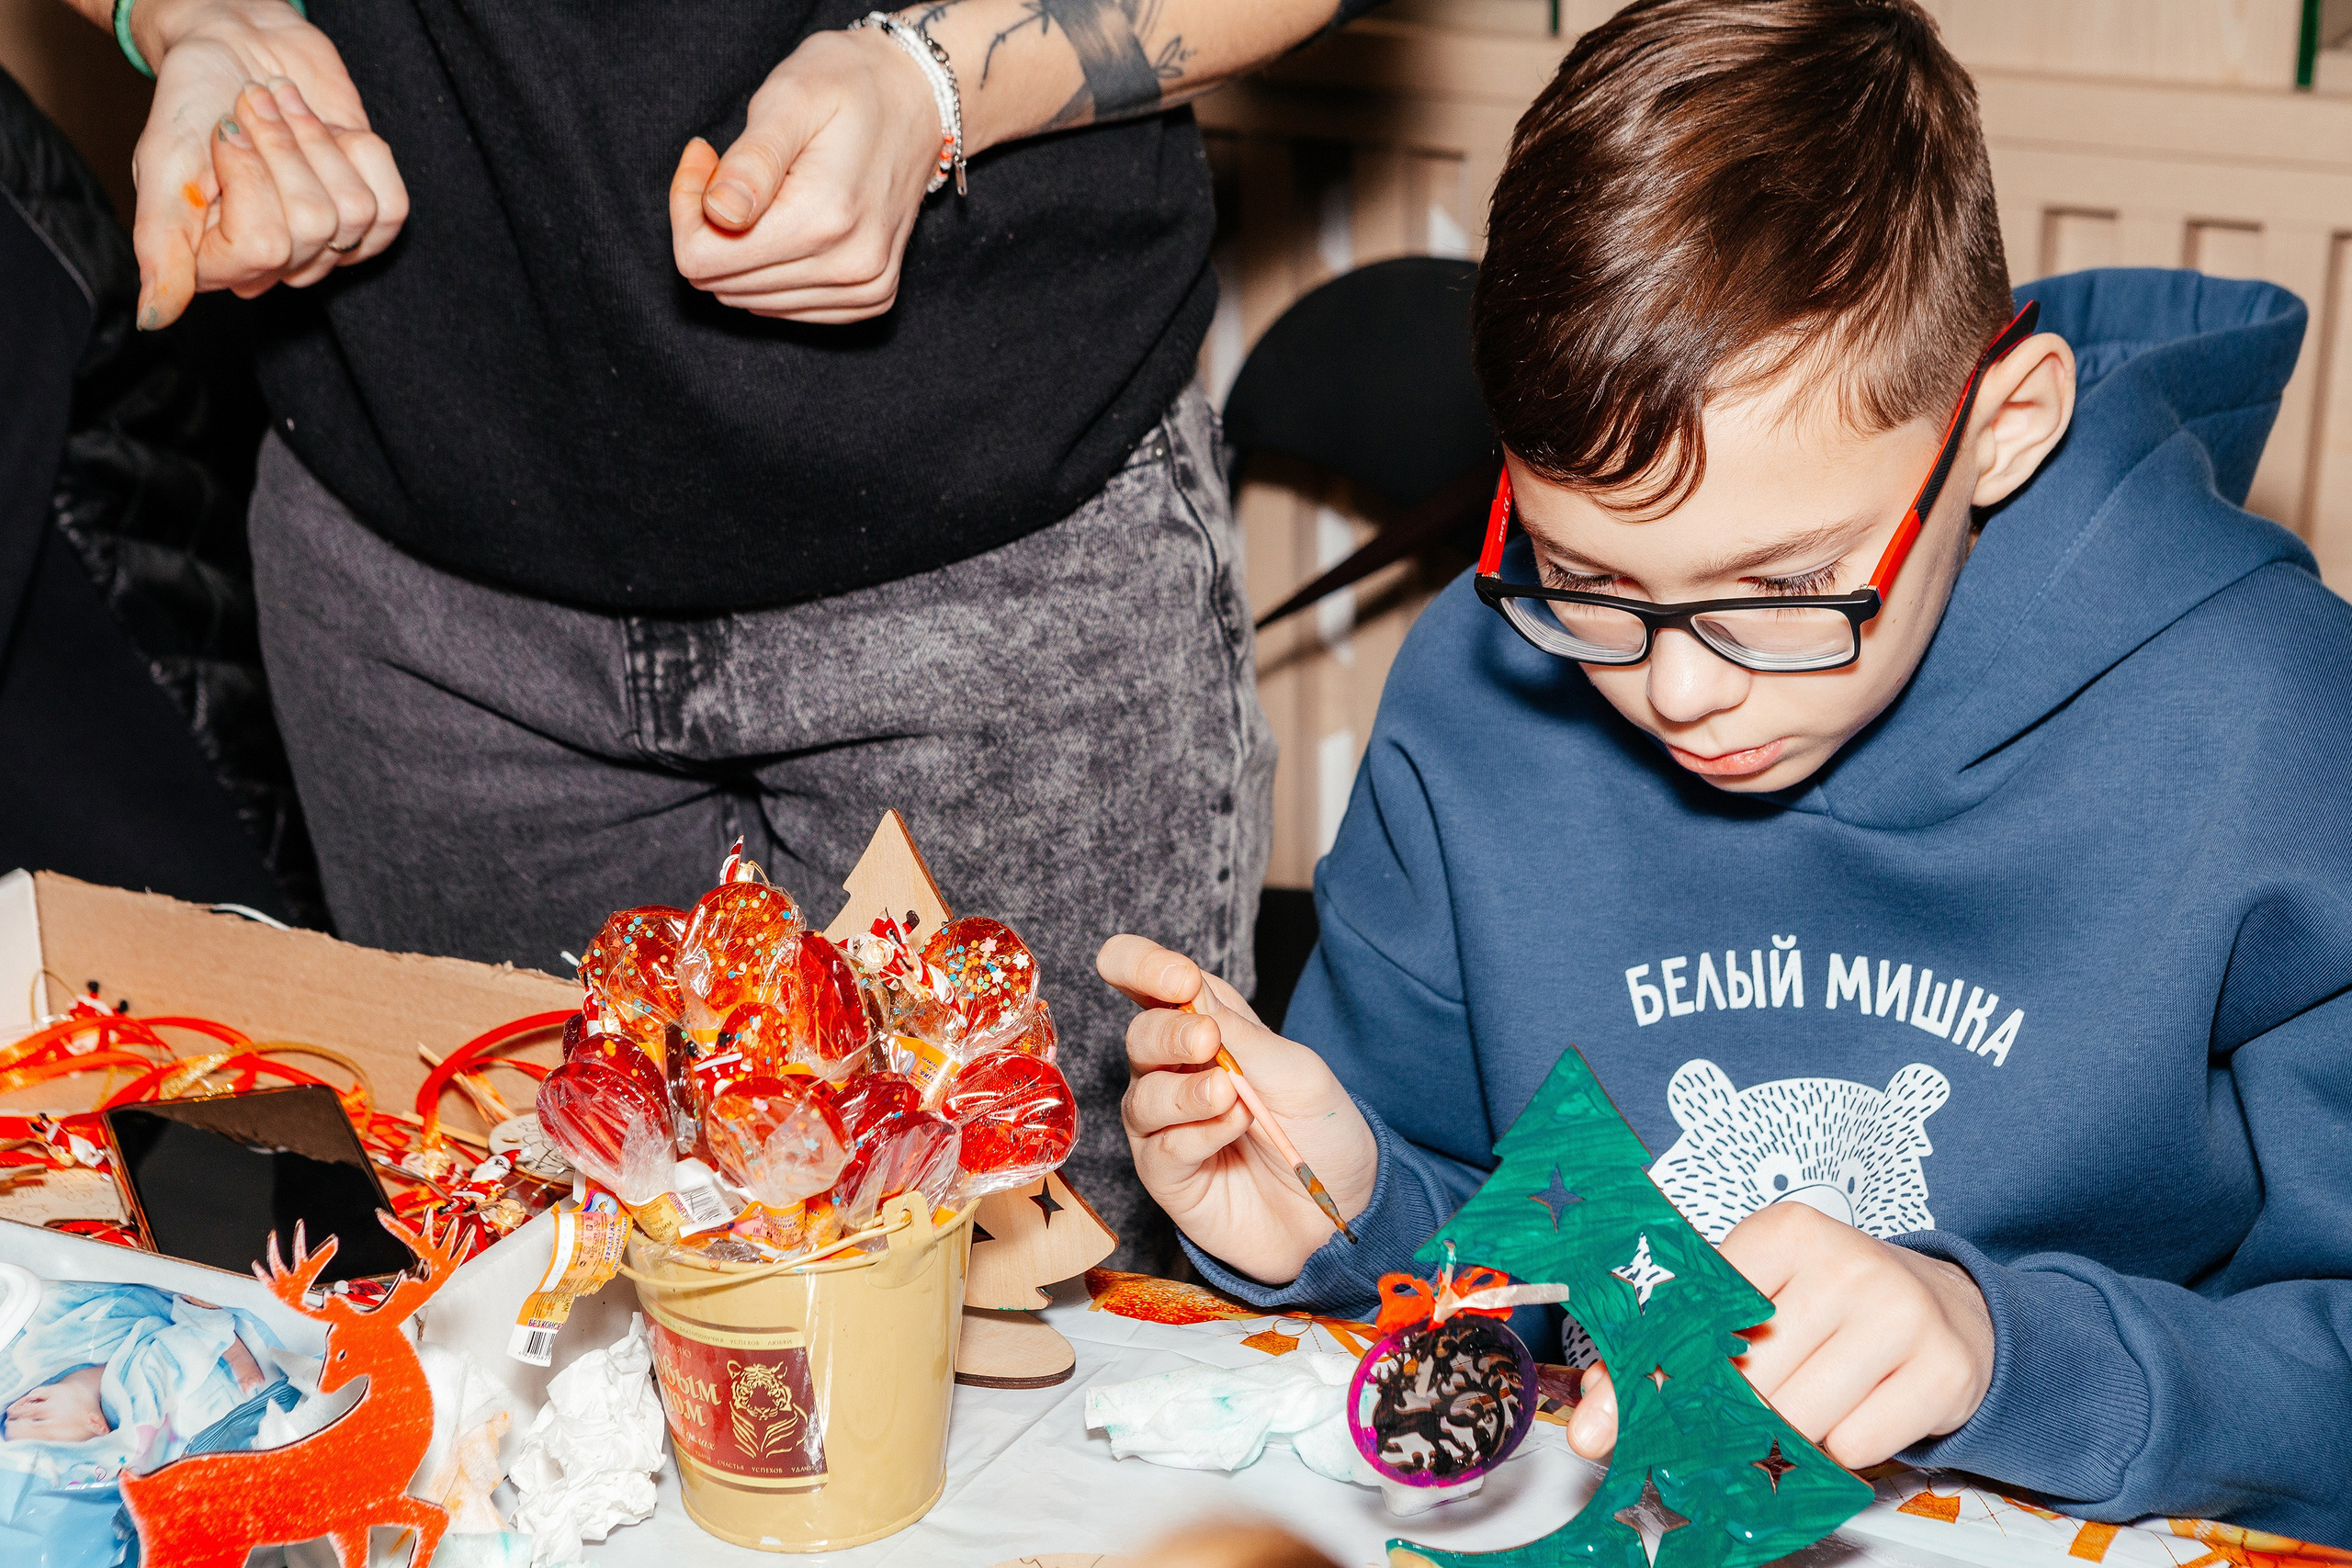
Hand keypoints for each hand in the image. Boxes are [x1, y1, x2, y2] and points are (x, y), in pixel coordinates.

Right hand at [128, 0, 405, 328]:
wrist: (237, 47)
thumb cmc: (192, 99)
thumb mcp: (161, 164)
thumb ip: (160, 242)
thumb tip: (152, 318)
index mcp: (217, 260)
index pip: (263, 248)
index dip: (250, 178)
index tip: (224, 129)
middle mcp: (275, 265)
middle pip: (313, 225)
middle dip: (284, 147)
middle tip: (253, 104)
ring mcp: (326, 244)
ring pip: (354, 213)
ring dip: (316, 140)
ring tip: (281, 104)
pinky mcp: (369, 217)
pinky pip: (392, 208)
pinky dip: (361, 152)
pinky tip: (328, 130)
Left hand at [670, 27, 941, 321]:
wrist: (916, 98)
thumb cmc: (847, 85)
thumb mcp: (790, 99)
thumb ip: (752, 161)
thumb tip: (719, 215)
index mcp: (824, 219)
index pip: (701, 260)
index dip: (684, 209)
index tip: (704, 157)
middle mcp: (849, 267)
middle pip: (722, 284)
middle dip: (709, 228)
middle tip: (731, 168)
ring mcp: (865, 288)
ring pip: (748, 299)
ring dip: (738, 248)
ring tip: (763, 191)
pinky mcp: (870, 297)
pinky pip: (784, 307)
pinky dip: (769, 269)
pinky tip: (786, 222)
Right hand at [1098, 934, 1377, 1284]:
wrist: (1341, 1211)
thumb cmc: (1321, 1132)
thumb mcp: (1297, 1071)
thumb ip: (1242, 1035)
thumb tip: (1188, 996)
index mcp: (1207, 1025)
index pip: (1148, 980)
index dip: (1144, 966)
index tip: (1178, 979)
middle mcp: (1174, 1070)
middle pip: (1139, 1035)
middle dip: (1168, 1033)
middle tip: (1208, 1039)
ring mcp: (1165, 1123)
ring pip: (1142, 1095)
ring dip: (1185, 1091)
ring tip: (1230, 1096)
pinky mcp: (1166, 1173)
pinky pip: (1162, 1147)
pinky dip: (1199, 1134)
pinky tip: (1234, 1130)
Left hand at [1568, 1202, 1993, 1467]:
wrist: (1948, 1311)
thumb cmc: (1831, 1304)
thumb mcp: (1757, 1295)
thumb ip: (1675, 1345)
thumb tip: (1598, 1415)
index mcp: (1784, 1231)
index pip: (1697, 1313)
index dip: (1657, 1372)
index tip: (1622, 1415)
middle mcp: (1844, 1263)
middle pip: (1746, 1378)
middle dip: (1728, 1414)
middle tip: (1732, 1418)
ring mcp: (1899, 1314)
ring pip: (1797, 1419)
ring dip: (1788, 1434)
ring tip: (1806, 1398)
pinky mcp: (1941, 1370)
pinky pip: (1853, 1446)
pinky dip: (1842, 1447)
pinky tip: (1855, 1408)